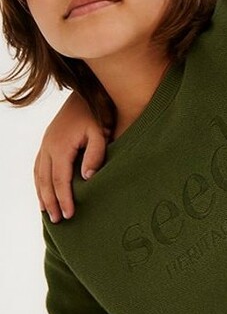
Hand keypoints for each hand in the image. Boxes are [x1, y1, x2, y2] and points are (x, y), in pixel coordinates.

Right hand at [34, 92, 107, 222]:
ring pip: (38, 175)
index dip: (64, 199)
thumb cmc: (97, 113)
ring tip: (48, 212)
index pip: (60, 180)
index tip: (70, 214)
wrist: (86, 92)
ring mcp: (45, 144)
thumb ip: (95, 155)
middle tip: (59, 221)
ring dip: (42, 194)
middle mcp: (47, 147)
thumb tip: (87, 178)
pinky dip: (39, 182)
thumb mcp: (100, 133)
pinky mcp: (47, 142)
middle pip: (45, 182)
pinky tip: (44, 190)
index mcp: (60, 147)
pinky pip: (38, 166)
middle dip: (52, 202)